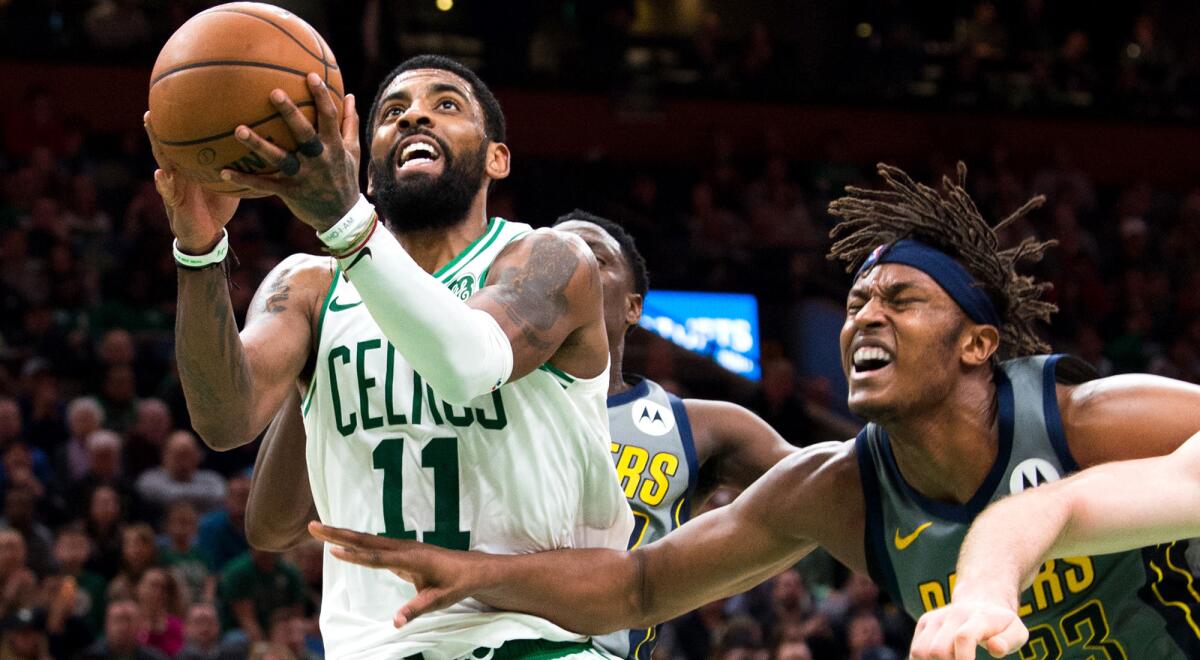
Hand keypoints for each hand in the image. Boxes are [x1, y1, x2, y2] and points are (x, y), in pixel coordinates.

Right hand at [145, 112, 239, 253]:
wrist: (207, 234)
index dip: (178, 126)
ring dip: (155, 144)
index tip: (174, 103)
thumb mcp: (228, 182)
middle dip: (159, 129)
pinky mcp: (175, 202)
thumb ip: (236, 167)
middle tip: (152, 108)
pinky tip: (160, 173)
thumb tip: (257, 151)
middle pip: (166, 147)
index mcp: (190, 167)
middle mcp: (179, 173)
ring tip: (149, 126)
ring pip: (162, 161)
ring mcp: (174, 185)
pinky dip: (164, 183)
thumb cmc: (217, 206)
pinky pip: (168, 192)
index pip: (183, 142)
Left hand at [219, 74, 360, 231]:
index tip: (310, 75)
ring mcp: (304, 176)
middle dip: (290, 113)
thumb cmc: (345, 177)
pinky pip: (265, 185)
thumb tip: (349, 95)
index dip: (321, 96)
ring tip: (238, 130)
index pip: (329, 117)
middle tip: (273, 93)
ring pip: (280, 158)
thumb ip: (349, 123)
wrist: (341, 216)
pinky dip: (245, 179)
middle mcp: (319, 159)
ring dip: (258, 145)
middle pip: (304, 133)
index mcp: (334, 146)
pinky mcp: (291, 192)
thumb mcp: (352, 151)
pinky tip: (224, 172)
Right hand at [308, 521, 473, 626]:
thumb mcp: (439, 600)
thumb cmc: (456, 584)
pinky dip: (355, 540)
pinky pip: (373, 544)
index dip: (355, 556)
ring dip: (342, 534)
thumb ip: (417, 609)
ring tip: (318, 530)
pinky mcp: (401, 551)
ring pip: (367, 539)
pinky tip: (342, 539)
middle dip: (337, 533)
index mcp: (411, 559)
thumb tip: (396, 622)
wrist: (472, 569)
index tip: (333, 549)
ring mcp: (401, 547)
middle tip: (312, 526)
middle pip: (365, 540)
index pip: (377, 558)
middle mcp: (403, 549)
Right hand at [909, 598, 1027, 659]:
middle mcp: (953, 614)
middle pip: (937, 650)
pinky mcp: (924, 622)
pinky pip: (915, 650)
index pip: (963, 637)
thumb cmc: (1000, 625)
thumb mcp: (1016, 632)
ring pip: (920, 651)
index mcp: (979, 617)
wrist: (981, 601)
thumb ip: (1009, 641)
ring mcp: (935, 617)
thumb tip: (995, 648)